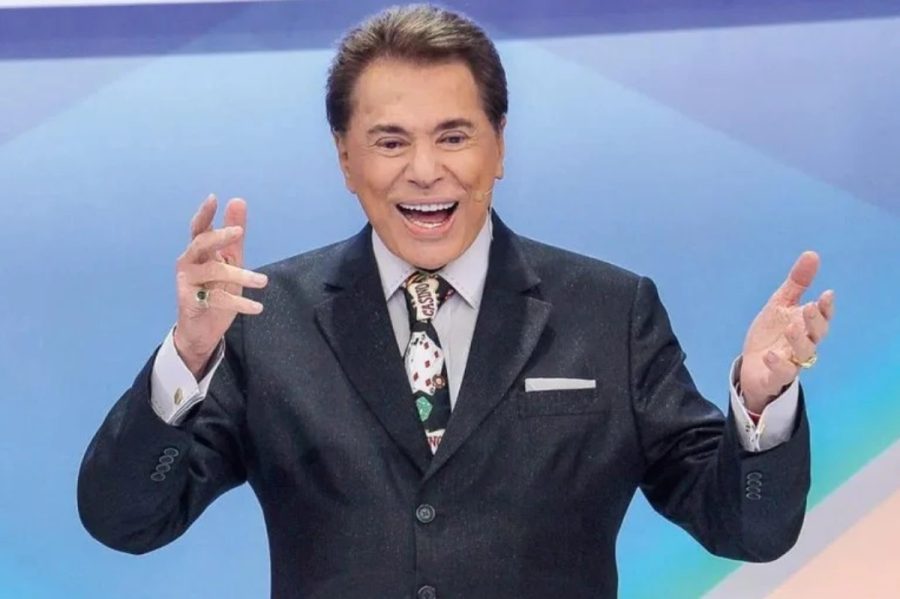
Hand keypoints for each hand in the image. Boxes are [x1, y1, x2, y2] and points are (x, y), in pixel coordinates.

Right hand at [173, 195, 267, 377]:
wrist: (202, 330)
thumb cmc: (215, 291)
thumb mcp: (229, 262)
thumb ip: (235, 237)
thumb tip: (238, 201)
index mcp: (198, 251)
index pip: (199, 228)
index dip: (205, 213)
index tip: (214, 198)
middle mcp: (189, 263)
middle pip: (200, 244)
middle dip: (219, 236)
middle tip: (238, 232)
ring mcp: (187, 282)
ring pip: (213, 271)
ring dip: (241, 276)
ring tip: (263, 281)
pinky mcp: (190, 301)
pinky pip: (217, 298)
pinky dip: (239, 303)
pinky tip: (257, 308)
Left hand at [739, 251, 834, 412]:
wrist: (752, 366)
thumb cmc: (771, 334)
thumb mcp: (780, 305)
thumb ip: (797, 283)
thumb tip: (812, 254)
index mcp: (805, 326)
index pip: (822, 317)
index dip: (826, 307)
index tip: (826, 294)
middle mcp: (803, 344)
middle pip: (816, 335)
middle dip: (815, 322)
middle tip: (809, 307)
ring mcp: (791, 361)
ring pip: (803, 355)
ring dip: (799, 341)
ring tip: (791, 328)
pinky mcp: (775, 376)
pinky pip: (781, 373)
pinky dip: (778, 365)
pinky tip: (771, 355)